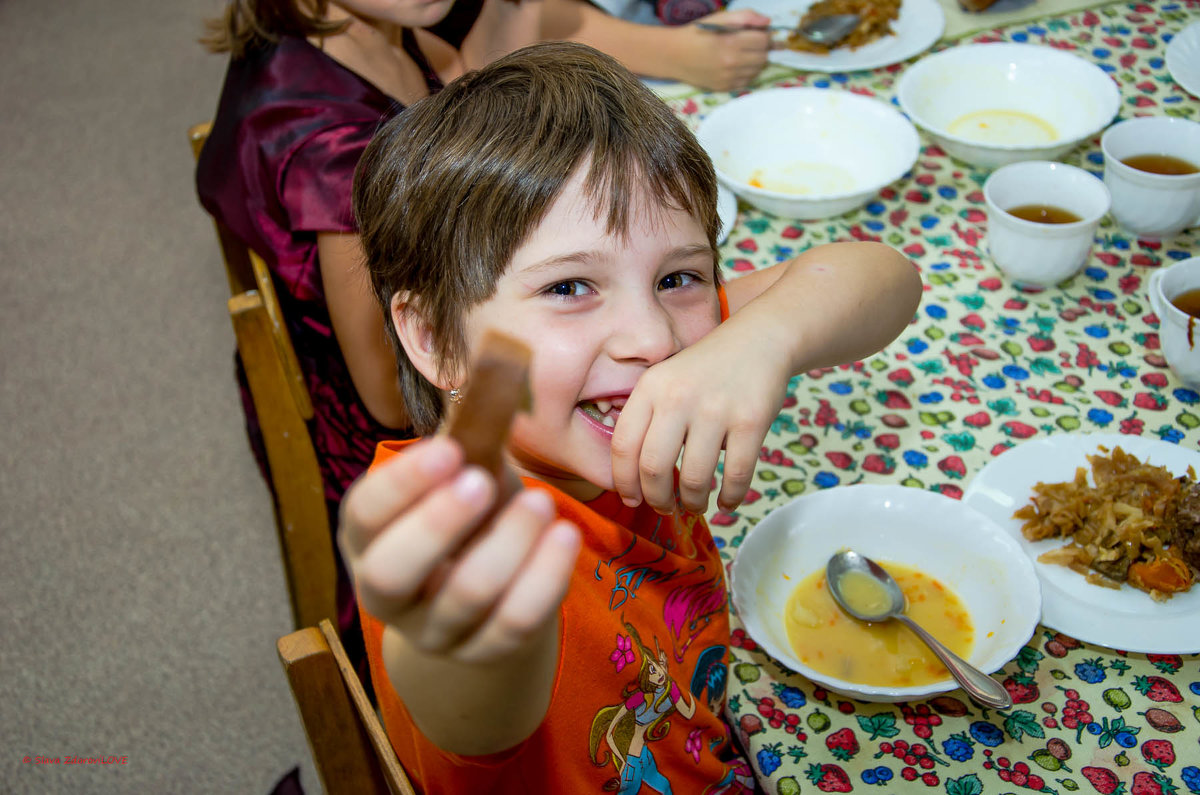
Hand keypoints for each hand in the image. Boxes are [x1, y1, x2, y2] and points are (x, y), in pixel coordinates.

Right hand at [339, 436, 580, 662]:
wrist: (488, 590)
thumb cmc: (469, 516)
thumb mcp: (460, 477)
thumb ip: (469, 444)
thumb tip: (494, 384)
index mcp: (368, 537)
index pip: (364, 515)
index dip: (402, 484)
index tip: (448, 451)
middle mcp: (387, 592)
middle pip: (391, 573)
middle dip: (437, 525)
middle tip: (482, 482)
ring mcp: (434, 631)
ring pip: (465, 596)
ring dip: (508, 543)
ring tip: (540, 501)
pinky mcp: (485, 651)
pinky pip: (516, 622)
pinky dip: (545, 576)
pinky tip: (564, 536)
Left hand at [610, 322, 788, 514]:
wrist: (759, 340)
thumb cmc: (705, 370)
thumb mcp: (665, 380)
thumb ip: (646, 418)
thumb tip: (634, 478)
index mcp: (650, 388)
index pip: (623, 445)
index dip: (623, 481)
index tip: (632, 498)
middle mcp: (678, 397)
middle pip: (653, 468)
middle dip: (657, 499)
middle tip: (665, 507)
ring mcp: (716, 409)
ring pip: (695, 478)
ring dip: (694, 503)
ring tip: (696, 505)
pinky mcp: (751, 421)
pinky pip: (736, 475)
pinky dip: (730, 498)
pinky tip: (727, 503)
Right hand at [674, 9, 772, 90]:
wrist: (674, 55)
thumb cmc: (697, 34)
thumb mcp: (719, 19)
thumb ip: (746, 16)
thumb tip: (767, 23)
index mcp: (731, 42)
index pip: (764, 40)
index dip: (763, 34)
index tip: (757, 33)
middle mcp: (732, 62)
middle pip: (764, 57)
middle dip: (761, 49)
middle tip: (751, 44)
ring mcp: (729, 78)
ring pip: (757, 70)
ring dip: (755, 61)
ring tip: (743, 54)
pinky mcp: (725, 88)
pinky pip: (747, 81)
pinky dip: (747, 73)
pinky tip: (737, 65)